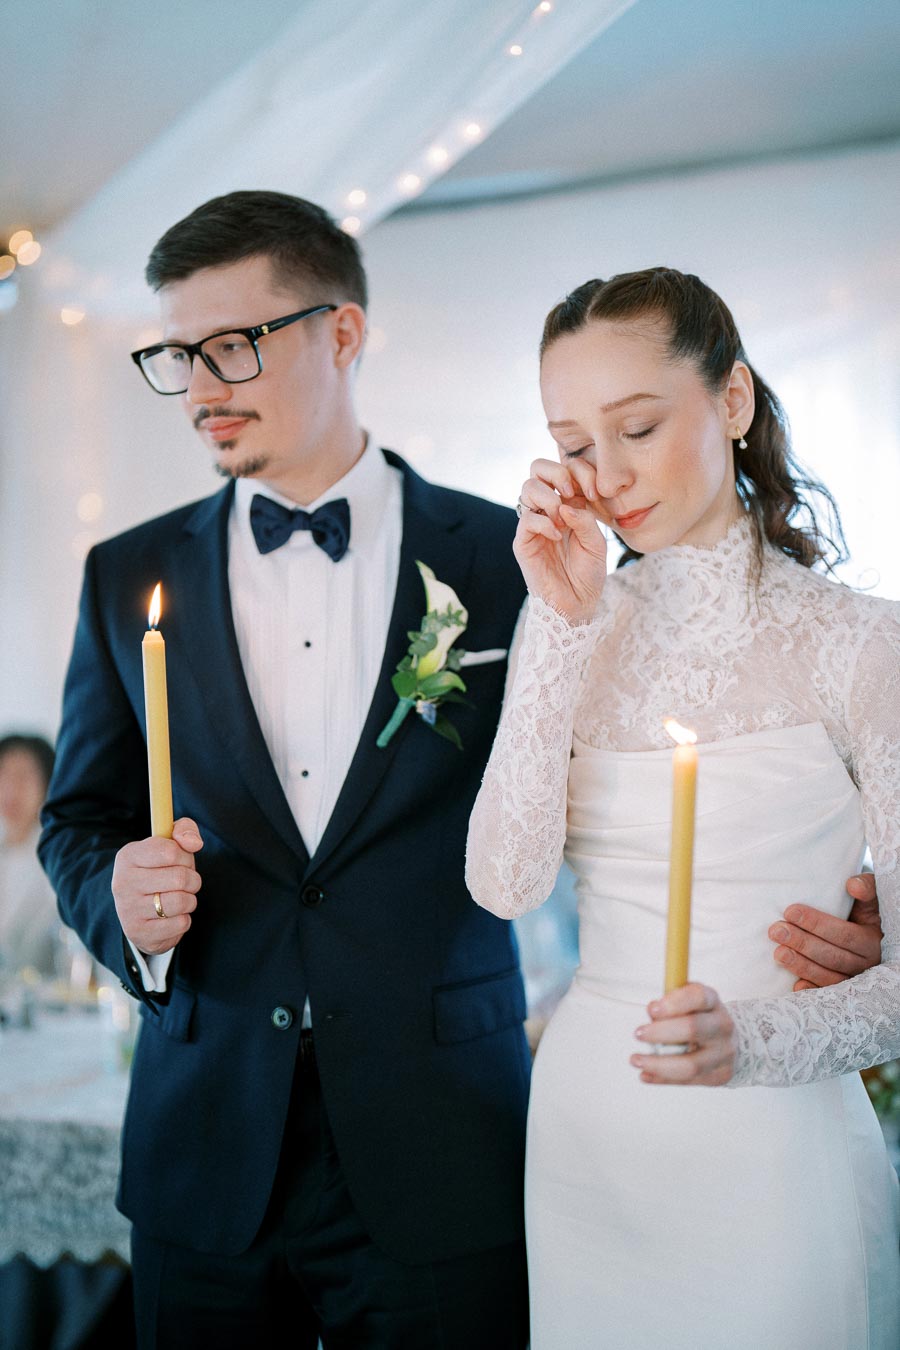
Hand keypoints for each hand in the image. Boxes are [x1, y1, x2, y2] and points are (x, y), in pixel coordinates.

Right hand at [111, 817, 202, 956]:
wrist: (141, 910)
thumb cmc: (161, 870)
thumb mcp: (170, 843)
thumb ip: (185, 830)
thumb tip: (194, 843)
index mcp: (128, 856)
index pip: (169, 851)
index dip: (185, 855)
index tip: (181, 860)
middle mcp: (123, 882)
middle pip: (180, 878)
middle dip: (192, 879)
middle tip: (186, 882)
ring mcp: (128, 910)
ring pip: (182, 901)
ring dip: (190, 900)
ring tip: (180, 897)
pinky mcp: (139, 933)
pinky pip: (181, 923)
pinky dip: (184, 919)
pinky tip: (172, 915)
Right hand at [514, 457, 606, 622]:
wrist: (577, 602)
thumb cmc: (588, 573)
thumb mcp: (597, 542)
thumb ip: (586, 518)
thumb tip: (565, 504)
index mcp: (569, 502)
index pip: (565, 467)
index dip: (580, 471)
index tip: (594, 492)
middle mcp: (549, 508)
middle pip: (538, 467)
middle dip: (557, 473)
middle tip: (570, 493)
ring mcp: (534, 522)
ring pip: (528, 487)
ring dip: (549, 498)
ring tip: (562, 520)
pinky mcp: (523, 540)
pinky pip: (526, 518)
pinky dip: (544, 522)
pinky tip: (556, 536)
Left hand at [631, 983, 735, 1084]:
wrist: (731, 1041)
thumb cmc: (701, 1018)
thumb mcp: (688, 1001)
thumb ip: (669, 1003)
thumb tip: (652, 1010)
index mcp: (712, 1002)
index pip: (698, 996)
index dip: (674, 1002)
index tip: (652, 1009)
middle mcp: (722, 1026)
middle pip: (693, 1029)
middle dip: (660, 1033)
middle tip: (638, 1034)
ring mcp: (724, 1053)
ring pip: (690, 1064)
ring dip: (658, 1064)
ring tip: (637, 1060)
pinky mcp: (720, 1075)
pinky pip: (688, 1081)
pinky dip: (663, 1078)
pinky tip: (646, 1074)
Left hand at [769, 873, 881, 990]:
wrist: (863, 930)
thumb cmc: (860, 911)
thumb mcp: (868, 900)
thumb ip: (867, 887)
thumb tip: (852, 885)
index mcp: (872, 939)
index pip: (845, 934)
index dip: (817, 924)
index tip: (790, 911)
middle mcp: (865, 963)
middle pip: (833, 956)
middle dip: (803, 943)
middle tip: (776, 930)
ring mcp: (853, 979)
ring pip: (828, 976)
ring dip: (801, 965)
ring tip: (778, 952)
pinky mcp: (841, 992)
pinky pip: (826, 994)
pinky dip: (811, 990)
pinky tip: (795, 986)